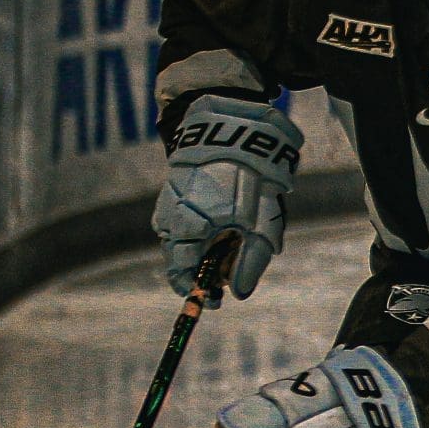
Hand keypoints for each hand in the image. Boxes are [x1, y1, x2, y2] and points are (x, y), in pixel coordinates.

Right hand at [153, 97, 302, 298]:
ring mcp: (169, 202)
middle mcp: (171, 218)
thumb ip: (249, 262)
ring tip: (231, 239)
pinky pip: (182, 219)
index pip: (182, 273)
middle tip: (229, 272)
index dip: (198, 290)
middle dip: (205, 269)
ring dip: (203, 247)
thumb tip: (238, 293)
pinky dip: (199, 228)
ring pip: (183, 239)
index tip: (216, 300)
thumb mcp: (259, 225)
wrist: (232, 127)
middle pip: (182, 258)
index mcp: (187, 230)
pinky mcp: (174, 188)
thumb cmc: (249, 179)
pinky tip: (220, 220)